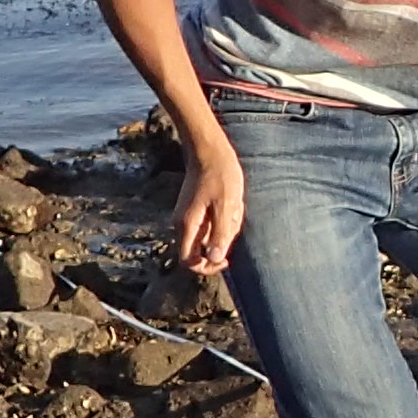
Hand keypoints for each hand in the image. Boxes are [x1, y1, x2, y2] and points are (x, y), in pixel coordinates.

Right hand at [172, 133, 246, 275]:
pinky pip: (211, 223)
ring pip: (209, 235)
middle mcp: (183, 224)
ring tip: (233, 205)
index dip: (207, 267)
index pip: (189, 261)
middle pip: (202, 249)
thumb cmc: (220, 175)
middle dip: (222, 240)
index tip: (226, 260)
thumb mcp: (226, 205)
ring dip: (225, 226)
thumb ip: (221, 233)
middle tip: (234, 218)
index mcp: (187, 225)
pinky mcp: (195, 209)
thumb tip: (214, 259)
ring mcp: (188, 216)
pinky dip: (223, 217)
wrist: (209, 150)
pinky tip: (230, 202)